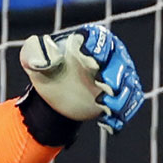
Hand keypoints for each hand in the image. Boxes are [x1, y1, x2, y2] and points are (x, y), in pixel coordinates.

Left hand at [20, 24, 144, 133]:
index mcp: (88, 42)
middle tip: (106, 85)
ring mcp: (116, 77)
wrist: (53, 93)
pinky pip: (129, 105)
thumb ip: (34, 53)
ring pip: (129, 85)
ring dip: (122, 97)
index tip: (90, 58)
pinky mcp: (119, 96)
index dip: (98, 47)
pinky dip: (122, 115)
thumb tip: (45, 59)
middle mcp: (108, 57)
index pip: (100, 39)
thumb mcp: (32, 59)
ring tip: (105, 105)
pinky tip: (109, 123)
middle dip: (116, 73)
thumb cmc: (44, 69)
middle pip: (120, 62)